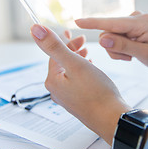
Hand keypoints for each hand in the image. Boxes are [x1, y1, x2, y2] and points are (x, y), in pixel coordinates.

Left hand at [30, 24, 131, 144]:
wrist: (111, 118)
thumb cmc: (96, 93)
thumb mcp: (75, 64)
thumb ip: (55, 46)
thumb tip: (35, 29)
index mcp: (53, 81)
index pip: (54, 54)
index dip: (63, 40)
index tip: (70, 31)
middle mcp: (57, 91)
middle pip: (61, 63)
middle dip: (71, 49)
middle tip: (82, 40)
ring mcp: (68, 98)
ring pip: (69, 72)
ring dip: (77, 59)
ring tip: (87, 52)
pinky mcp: (78, 102)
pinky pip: (75, 81)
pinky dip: (81, 71)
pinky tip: (90, 70)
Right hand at [75, 11, 147, 72]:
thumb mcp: (145, 54)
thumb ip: (123, 47)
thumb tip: (102, 39)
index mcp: (141, 22)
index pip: (112, 23)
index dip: (93, 23)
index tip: (77, 21)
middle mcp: (135, 17)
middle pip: (109, 33)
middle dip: (114, 48)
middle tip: (128, 58)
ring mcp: (132, 20)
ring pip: (110, 36)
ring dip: (117, 49)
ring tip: (132, 55)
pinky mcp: (129, 24)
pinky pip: (115, 36)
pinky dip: (120, 46)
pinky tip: (132, 50)